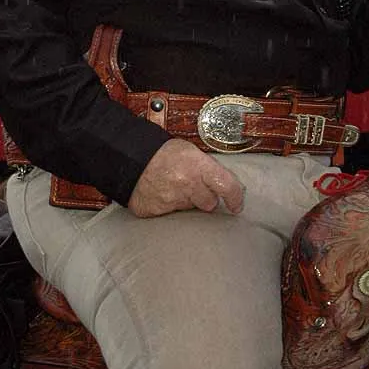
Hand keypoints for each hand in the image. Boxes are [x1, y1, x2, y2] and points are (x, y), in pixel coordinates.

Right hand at [127, 138, 244, 217]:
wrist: (132, 158)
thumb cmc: (164, 153)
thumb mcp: (191, 152)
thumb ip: (208, 169)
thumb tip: (226, 184)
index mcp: (198, 166)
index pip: (226, 186)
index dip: (236, 198)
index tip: (237, 206)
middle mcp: (187, 185)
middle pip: (210, 203)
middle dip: (206, 198)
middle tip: (195, 188)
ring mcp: (171, 200)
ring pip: (191, 210)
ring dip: (187, 202)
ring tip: (175, 187)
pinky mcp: (157, 211)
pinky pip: (172, 215)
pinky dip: (170, 206)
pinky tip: (163, 194)